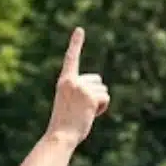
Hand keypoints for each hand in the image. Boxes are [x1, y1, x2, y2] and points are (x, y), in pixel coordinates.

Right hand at [47, 27, 108, 144]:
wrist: (60, 135)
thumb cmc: (64, 124)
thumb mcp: (68, 103)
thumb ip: (80, 93)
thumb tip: (99, 94)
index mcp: (64, 81)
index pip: (71, 59)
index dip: (75, 43)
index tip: (80, 29)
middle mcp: (72, 81)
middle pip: (97, 80)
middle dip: (95, 94)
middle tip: (81, 109)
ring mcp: (82, 88)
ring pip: (103, 91)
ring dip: (98, 103)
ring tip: (83, 113)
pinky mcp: (91, 96)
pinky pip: (105, 98)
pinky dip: (101, 108)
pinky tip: (90, 115)